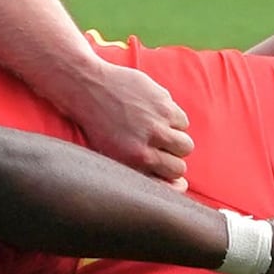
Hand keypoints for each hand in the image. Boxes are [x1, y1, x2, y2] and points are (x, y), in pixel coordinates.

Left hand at [71, 58, 192, 182]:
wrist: (88, 89)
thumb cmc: (99, 127)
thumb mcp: (114, 157)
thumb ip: (144, 172)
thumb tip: (181, 185)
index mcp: (136, 157)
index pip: (176, 172)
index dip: (172, 168)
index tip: (165, 162)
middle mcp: (150, 139)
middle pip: (183, 153)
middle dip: (175, 152)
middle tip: (161, 144)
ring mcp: (158, 118)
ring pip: (185, 137)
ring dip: (175, 136)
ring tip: (156, 130)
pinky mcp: (163, 100)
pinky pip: (181, 119)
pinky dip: (172, 119)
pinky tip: (154, 115)